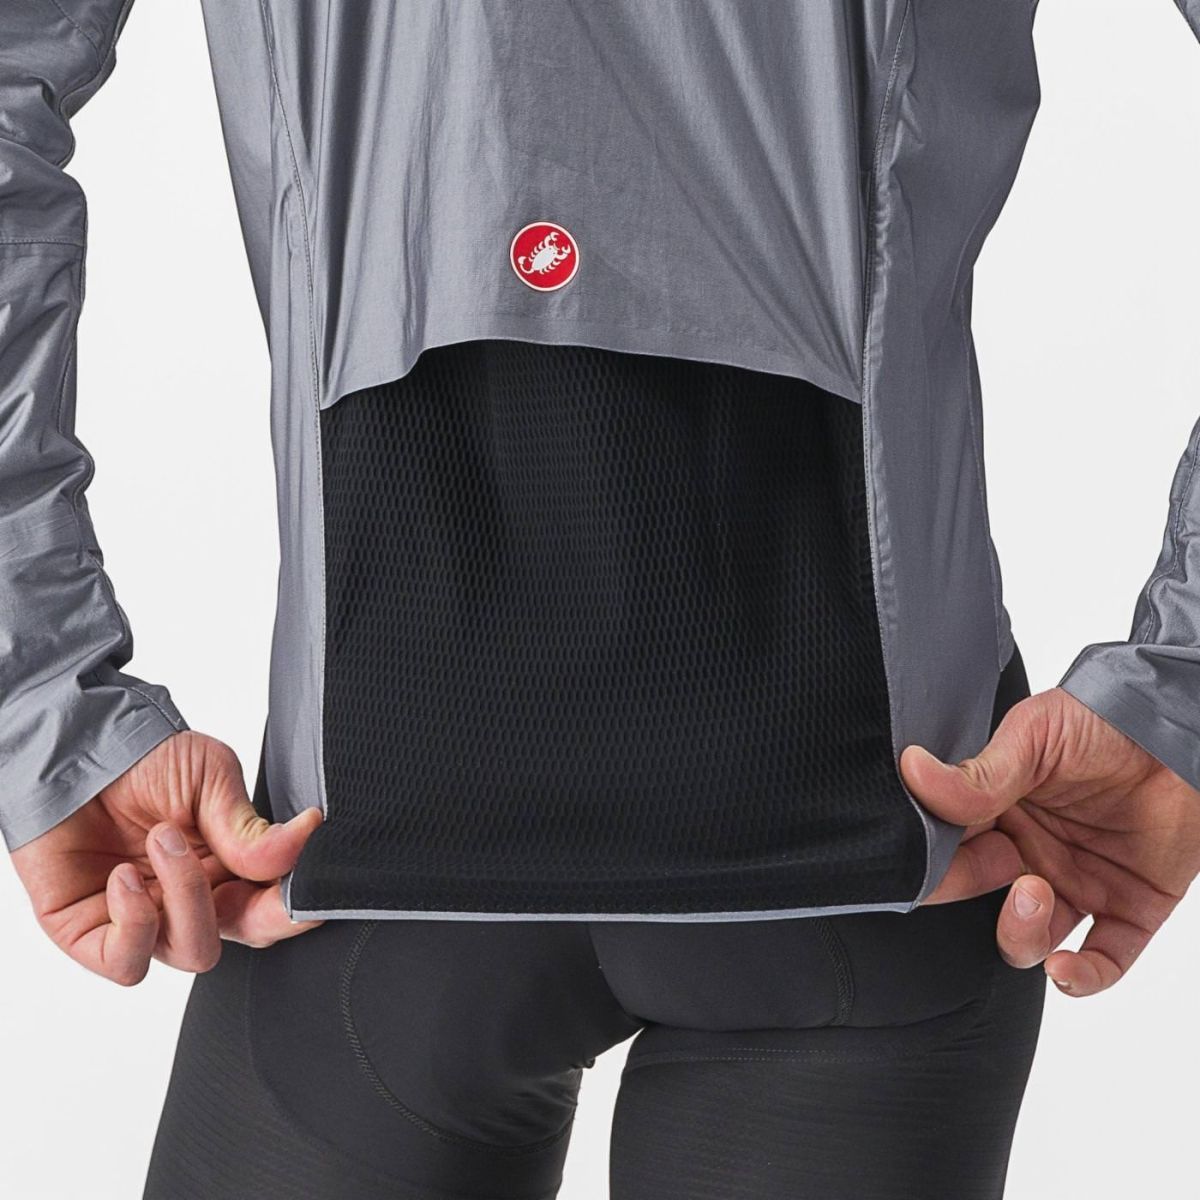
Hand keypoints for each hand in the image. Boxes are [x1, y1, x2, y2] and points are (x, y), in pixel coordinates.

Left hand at [11, 731, 321, 985]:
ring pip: (194, 952)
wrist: (71, 750)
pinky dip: (136, 924)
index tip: (305, 881)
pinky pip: (129, 962)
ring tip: (163, 838)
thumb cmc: (141, 759)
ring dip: (186, 894)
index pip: (277, 907)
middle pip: (248, 937)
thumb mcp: (210, 776)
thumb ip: (249, 825)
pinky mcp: (92, 936)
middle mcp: (195, 900)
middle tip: (243, 860)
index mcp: (233, 868)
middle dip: (256, 909)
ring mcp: (146, 921)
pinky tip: (126, 875)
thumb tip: (303, 840)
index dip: (296, 906)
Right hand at [901, 688, 1199, 996]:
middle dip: (967, 892)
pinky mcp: (1126, 909)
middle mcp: (1029, 849)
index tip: (919, 858)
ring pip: (1026, 937)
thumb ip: (980, 771)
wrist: (1184, 735)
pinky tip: (1064, 966)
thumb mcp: (1034, 736)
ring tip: (1034, 893)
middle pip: (974, 893)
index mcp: (996, 807)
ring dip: (1020, 932)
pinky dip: (1079, 978)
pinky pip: (1100, 962)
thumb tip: (915, 773)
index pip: (944, 844)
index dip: (927, 857)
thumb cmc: (1106, 722)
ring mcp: (1075, 881)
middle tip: (990, 865)